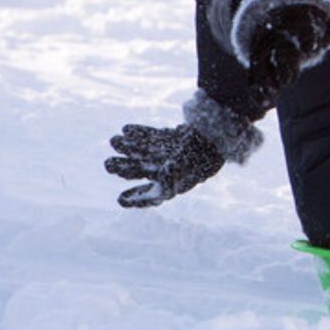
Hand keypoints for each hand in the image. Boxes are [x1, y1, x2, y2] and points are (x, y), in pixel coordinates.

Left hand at [105, 124, 224, 207]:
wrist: (221, 131)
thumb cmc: (205, 153)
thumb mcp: (186, 166)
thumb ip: (170, 176)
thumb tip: (158, 185)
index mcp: (177, 183)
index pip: (154, 195)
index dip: (138, 199)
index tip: (121, 200)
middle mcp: (173, 170)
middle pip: (144, 171)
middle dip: (125, 168)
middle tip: (108, 164)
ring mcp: (174, 153)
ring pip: (146, 152)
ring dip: (129, 148)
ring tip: (114, 140)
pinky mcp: (176, 138)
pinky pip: (154, 136)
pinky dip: (141, 133)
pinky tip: (127, 129)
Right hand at [246, 4, 329, 97]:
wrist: (280, 19)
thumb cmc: (312, 28)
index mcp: (300, 25)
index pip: (303, 29)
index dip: (307, 37)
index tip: (311, 47)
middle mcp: (281, 35)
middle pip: (281, 46)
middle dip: (285, 61)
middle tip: (290, 79)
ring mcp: (268, 47)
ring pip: (265, 60)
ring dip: (267, 76)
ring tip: (271, 93)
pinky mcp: (259, 60)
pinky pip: (255, 71)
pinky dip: (257, 85)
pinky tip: (261, 101)